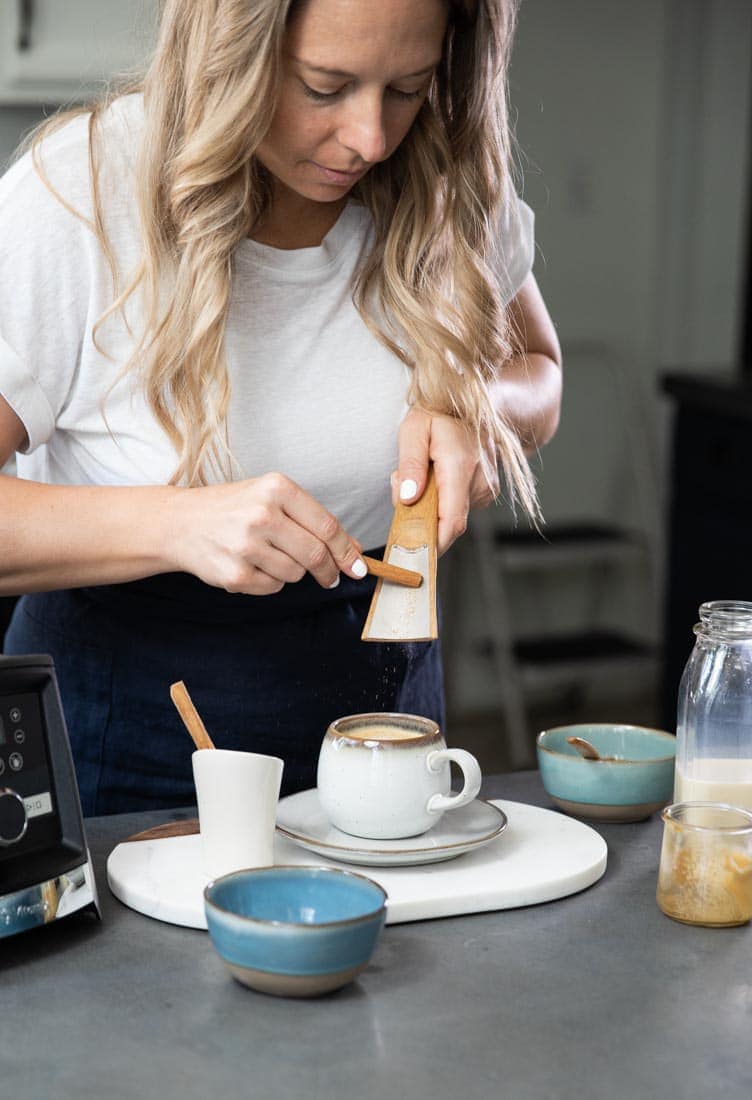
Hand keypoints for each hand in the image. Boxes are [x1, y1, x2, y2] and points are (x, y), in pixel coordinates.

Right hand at [170, 473, 366, 594]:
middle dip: (329, 571)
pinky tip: (251, 565)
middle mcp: (261, 514)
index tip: (358, 566)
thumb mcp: (270, 498)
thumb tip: (353, 550)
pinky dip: (270, 582)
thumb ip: (312, 519)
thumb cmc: (232, 508)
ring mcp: (246, 545)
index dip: (347, 551)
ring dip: (292, 572)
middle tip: (330, 578)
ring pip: (295, 573)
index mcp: (276, 488)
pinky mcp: (235, 574)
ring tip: (268, 556)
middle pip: (316, 554)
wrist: (179, 522)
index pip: (327, 527)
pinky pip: (273, 587)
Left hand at [392, 408, 497, 554]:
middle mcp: (480, 482)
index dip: (431, 544)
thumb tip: (409, 498)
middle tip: (405, 488)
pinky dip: (441, 501)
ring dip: (429, 507)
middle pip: (446, 523)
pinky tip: (437, 479)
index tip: (411, 552)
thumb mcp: (413, 429)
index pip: (450, 523)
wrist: (474, 404)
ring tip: (423, 476)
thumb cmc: (440, 414)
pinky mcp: (486, 493)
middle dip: (420, 518)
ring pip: (451, 516)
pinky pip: (458, 509)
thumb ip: (410, 463)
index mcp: (460, 466)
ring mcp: (487, 489)